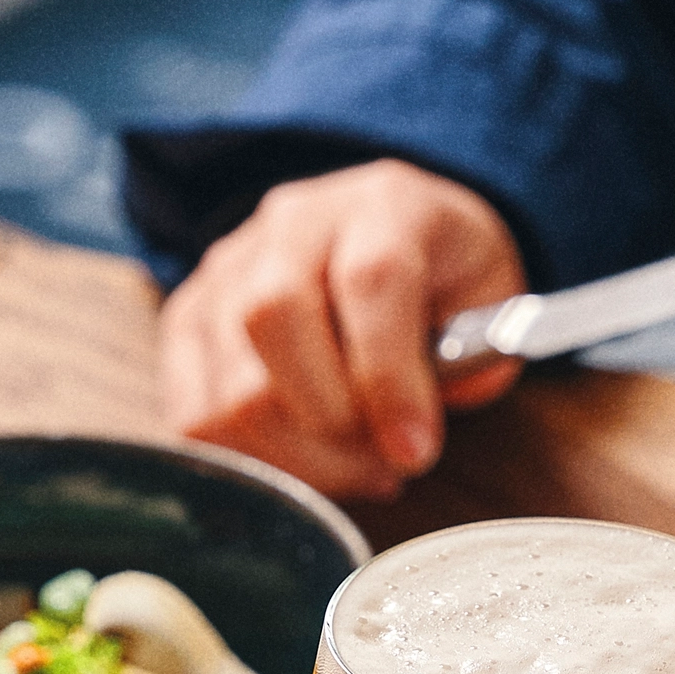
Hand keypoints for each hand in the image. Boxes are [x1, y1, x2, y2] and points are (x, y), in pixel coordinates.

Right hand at [157, 161, 525, 499]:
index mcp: (384, 204)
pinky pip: (193, 414)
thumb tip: (409, 433)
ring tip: (353, 469)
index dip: (389, 378)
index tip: (415, 452)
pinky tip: (304, 468)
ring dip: (296, 457)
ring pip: (229, 384)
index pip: (371, 279)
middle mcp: (292, 223)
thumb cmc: (444, 280)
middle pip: (274, 319)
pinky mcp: (187, 319)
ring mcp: (227, 268)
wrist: (386, 236)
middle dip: (334, 426)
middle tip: (384, 464)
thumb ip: (471, 359)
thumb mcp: (488, 302)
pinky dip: (251, 462)